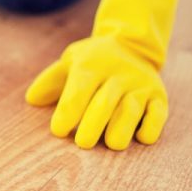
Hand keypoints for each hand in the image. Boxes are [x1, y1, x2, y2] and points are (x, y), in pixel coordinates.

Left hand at [26, 36, 166, 149]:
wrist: (133, 45)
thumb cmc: (92, 61)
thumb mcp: (69, 61)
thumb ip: (50, 80)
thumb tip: (32, 99)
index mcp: (92, 66)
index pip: (78, 90)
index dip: (68, 111)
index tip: (58, 131)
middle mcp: (118, 75)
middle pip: (105, 103)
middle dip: (93, 125)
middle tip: (82, 143)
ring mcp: (140, 85)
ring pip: (131, 110)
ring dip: (121, 129)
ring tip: (110, 144)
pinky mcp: (159, 96)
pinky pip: (158, 113)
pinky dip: (152, 127)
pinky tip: (141, 138)